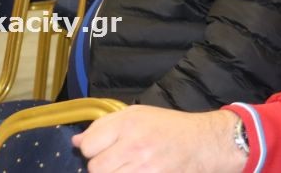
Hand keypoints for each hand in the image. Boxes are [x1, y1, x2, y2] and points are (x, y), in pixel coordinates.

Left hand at [72, 105, 246, 172]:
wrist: (203, 142)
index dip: (92, 150)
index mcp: (128, 122)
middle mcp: (134, 143)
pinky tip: (136, 172)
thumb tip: (77, 141)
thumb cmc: (170, 127)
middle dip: (103, 167)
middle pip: (96, 168)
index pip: (88, 145)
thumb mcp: (138, 114)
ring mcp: (143, 166)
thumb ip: (105, 125)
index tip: (103, 150)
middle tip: (118, 162)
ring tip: (128, 168)